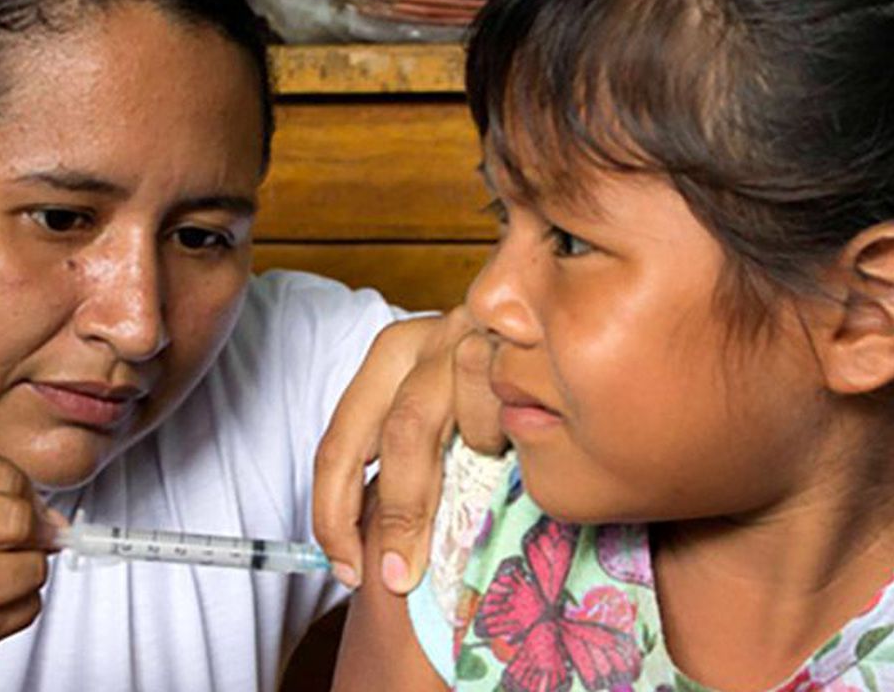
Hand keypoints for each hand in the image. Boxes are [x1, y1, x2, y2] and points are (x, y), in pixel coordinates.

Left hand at [313, 306, 504, 595]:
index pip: (339, 444)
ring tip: (498, 450)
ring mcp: (480, 334)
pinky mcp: (528, 340)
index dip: (334, 514)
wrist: (559, 321)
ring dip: (483, 451)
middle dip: (401, 513)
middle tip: (403, 572)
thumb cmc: (491, 381)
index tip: (346, 568)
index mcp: (389, 357)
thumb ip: (401, 460)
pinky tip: (533, 432)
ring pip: (469, 424)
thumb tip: (378, 552)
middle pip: (400, 434)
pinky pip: (522, 407)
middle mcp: (426, 338)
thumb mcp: (432, 410)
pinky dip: (524, 434)